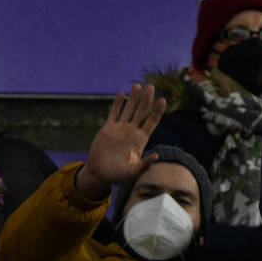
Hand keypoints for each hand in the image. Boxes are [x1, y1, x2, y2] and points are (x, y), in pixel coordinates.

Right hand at [74, 83, 166, 200]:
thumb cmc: (117, 175)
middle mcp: (132, 132)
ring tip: (138, 85)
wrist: (99, 173)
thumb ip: (144, 165)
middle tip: (151, 87)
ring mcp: (120, 129)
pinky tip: (122, 94)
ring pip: (129, 110)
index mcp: (140, 140)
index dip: (157, 112)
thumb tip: (157, 156)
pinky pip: (114, 113)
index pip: (151, 122)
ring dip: (133, 98)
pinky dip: (117, 104)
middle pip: (141, 112)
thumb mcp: (132, 172)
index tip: (163, 101)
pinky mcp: (108, 128)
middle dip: (146, 100)